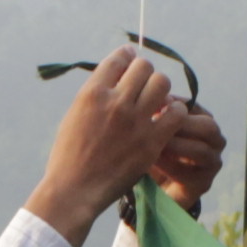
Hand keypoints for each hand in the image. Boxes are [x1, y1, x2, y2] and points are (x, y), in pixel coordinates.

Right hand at [28, 48, 187, 243]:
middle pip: (144, 67)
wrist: (75, 190)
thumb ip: (96, 94)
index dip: (127, 56)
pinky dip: (175, 111)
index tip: (131, 59)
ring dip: (160, 89)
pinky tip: (167, 118)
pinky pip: (176, 112)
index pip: (119, 58)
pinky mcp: (152, 141)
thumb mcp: (74, 115)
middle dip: (145, 74)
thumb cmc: (69, 156)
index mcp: (92, 93)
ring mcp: (135, 121)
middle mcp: (115, 102)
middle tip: (143, 86)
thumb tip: (116, 76)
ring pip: (162, 83)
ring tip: (156, 101)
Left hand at [152, 100, 228, 213]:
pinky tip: (151, 161)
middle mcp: (216, 141)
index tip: (155, 108)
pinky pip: (188, 173)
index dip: (176, 105)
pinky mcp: (204, 184)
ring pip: (201, 150)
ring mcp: (213, 164)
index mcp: (206, 122)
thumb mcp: (156, 130)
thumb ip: (160, 114)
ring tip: (152, 144)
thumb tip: (161, 99)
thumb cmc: (159, 152)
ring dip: (175, 145)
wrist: (159, 189)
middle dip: (181, 125)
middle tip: (156, 125)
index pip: (196, 108)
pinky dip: (168, 166)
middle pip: (209, 127)